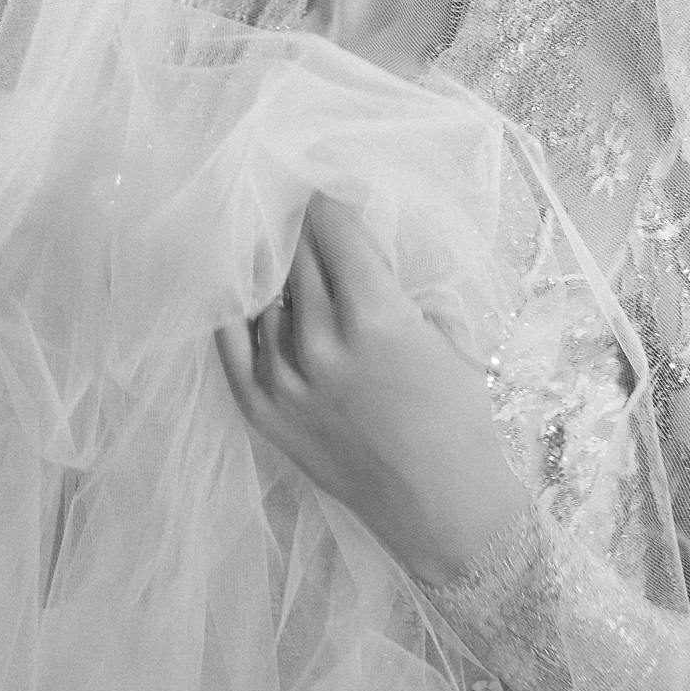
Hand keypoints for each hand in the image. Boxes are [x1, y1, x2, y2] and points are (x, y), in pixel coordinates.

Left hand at [214, 193, 529, 585]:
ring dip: (274, 266)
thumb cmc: (458, 417)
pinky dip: (237, 308)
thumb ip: (395, 283)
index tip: (327, 185)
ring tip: (281, 248)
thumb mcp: (444, 332)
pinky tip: (242, 286)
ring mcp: (285, 378)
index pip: (331, 224)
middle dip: (301, 226)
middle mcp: (323, 342)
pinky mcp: (262, 410)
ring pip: (264, 291)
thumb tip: (360, 240)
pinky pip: (231, 341)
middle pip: (295, 252)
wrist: (442, 505)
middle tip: (301, 208)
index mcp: (376, 315)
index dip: (330, 197)